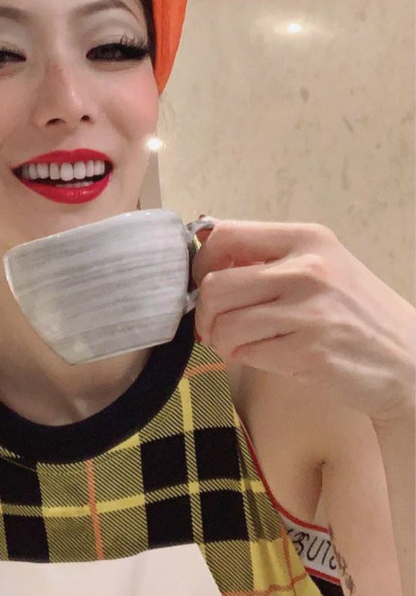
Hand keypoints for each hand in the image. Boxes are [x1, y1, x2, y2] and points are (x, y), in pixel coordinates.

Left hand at [191, 218, 415, 423]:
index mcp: (307, 239)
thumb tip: (205, 254)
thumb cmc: (356, 313)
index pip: (226, 236)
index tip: (204, 285)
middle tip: (214, 327)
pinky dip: (244, 358)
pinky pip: (246, 354)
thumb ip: (270, 259)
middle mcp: (307, 269)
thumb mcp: (323, 267)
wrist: (409, 360)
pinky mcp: (307, 352)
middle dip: (204, 313)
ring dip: (221, 342)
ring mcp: (308, 312)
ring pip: (224, 325)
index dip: (201, 264)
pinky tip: (266, 356)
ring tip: (239, 345)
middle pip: (216, 286)